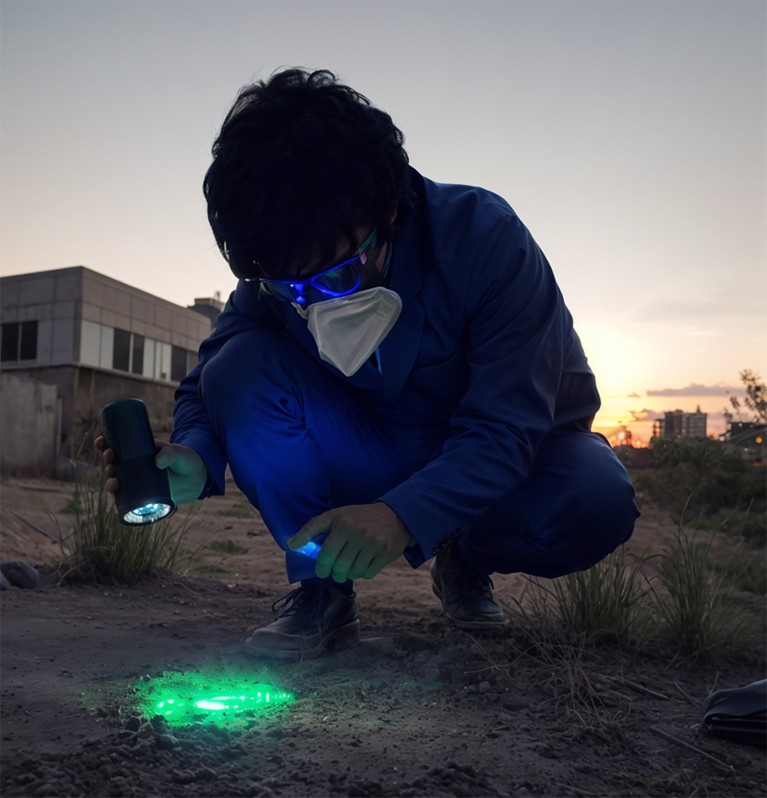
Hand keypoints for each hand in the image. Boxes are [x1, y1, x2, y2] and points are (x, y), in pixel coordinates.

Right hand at [95, 436, 207, 504]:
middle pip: (113, 465)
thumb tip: (157, 462)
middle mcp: (134, 467)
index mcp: (138, 452)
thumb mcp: (178, 453)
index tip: (101, 442)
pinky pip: (126, 498)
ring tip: (113, 483)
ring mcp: (137, 481)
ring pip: (117, 482)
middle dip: (106, 464)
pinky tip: (115, 501)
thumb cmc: (186, 460)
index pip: (117, 447)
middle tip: (110, 462)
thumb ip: (170, 453)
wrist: (196, 479)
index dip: (104, 445)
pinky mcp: (142, 495)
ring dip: (109, 483)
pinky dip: (118, 500)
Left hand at [287, 502, 413, 582]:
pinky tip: (364, 563)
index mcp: (343, 524)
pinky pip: (368, 574)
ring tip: (350, 566)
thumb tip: (290, 544)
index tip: (322, 570)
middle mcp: (359, 534)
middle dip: (335, 573)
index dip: (321, 567)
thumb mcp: (334, 516)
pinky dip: (363, 573)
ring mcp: (374, 544)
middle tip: (336, 570)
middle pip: (339, 567)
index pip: (326, 555)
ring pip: (353, 573)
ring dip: (349, 573)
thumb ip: (311, 529)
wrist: (394, 515)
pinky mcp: (385, 554)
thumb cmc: (359, 517)